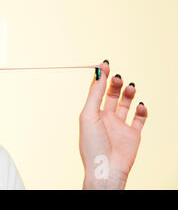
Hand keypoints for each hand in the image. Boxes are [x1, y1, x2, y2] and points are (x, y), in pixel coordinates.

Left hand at [79, 60, 147, 188]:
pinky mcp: (133, 134)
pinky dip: (142, 110)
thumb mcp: (89, 115)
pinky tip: (141, 105)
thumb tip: (98, 73)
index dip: (100, 77)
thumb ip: (94, 94)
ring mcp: (119, 125)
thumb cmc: (92, 143)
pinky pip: (139, 119)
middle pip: (111, 95)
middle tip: (117, 77)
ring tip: (130, 87)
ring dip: (129, 93)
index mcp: (92, 113)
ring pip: (126, 104)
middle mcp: (105, 118)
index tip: (104, 63)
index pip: (96, 90)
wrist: (106, 168)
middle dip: (115, 84)